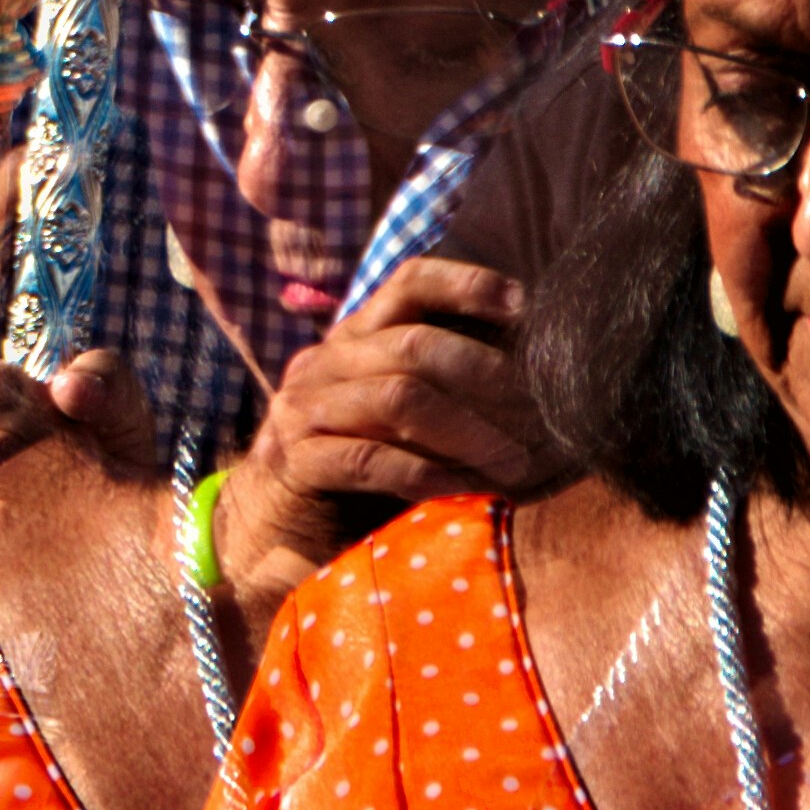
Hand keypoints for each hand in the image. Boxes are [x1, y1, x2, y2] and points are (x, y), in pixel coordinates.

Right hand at [238, 257, 550, 524]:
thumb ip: (441, 382)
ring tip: (513, 460)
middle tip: (536, 412)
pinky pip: (372, 460)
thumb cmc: (358, 465)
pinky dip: (430, 474)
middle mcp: (324, 362)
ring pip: (398, 398)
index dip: (466, 285)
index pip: (408, 283)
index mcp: (354, 338)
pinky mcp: (297, 462)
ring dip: (468, 431)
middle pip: (413, 344)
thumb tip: (533, 365)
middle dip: (485, 375)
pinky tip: (469, 488)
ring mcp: (304, 410)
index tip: (522, 307)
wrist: (273, 526)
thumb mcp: (399, 412)